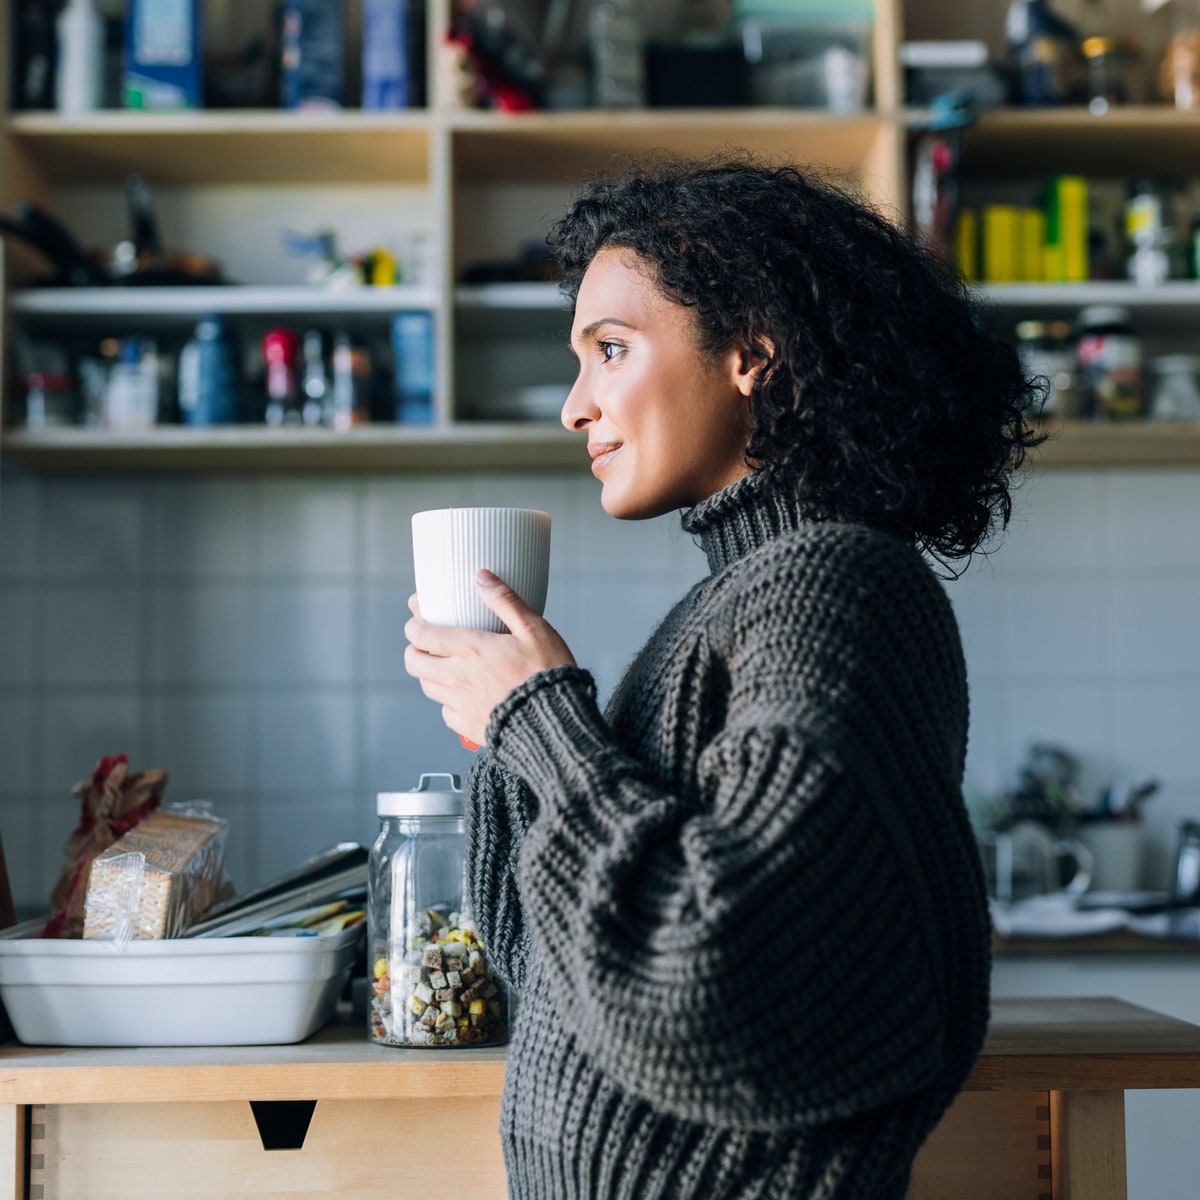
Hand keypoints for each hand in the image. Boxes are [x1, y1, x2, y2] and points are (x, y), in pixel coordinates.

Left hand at [404, 569, 575, 747]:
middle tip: (425, 645)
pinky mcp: (468, 726)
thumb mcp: (534, 629)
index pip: (422, 635)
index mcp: (470, 648)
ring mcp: (460, 703)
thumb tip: (481, 576)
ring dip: (428, 674)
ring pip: (426, 687)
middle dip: (414, 650)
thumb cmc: (548, 671)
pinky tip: (462, 696)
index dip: (414, 626)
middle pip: (414, 662)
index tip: (417, 621)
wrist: (555, 721)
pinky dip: (448, 703)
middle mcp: (458, 676)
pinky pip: (446, 713)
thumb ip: (505, 601)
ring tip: (442, 667)